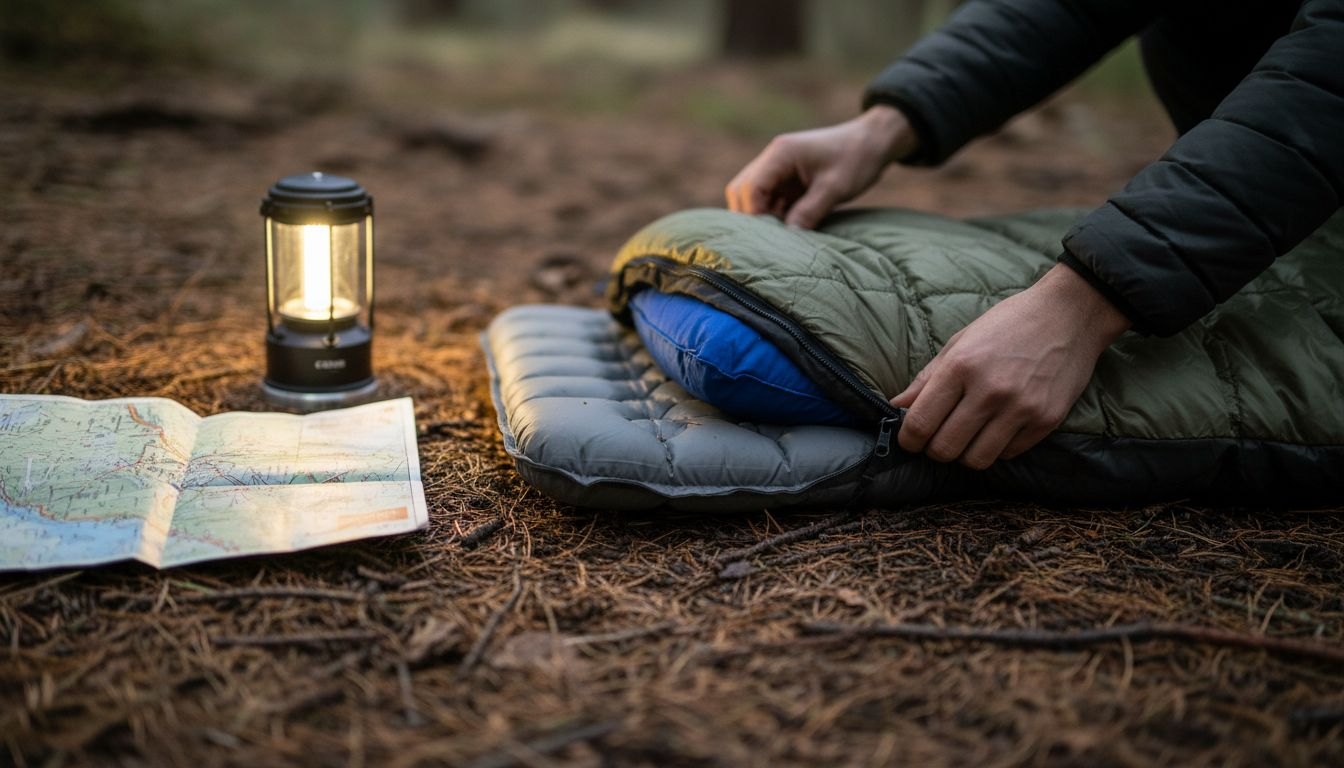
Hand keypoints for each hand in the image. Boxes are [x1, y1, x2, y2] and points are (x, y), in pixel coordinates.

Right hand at [725, 105, 918, 228]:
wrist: (874, 141)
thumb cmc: (857, 158)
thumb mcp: (834, 188)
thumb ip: (809, 212)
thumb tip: (787, 240)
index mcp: (781, 153)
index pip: (750, 188)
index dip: (754, 216)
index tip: (768, 239)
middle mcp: (773, 158)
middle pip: (742, 191)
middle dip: (751, 217)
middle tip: (768, 240)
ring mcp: (778, 168)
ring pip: (753, 197)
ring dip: (762, 217)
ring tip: (779, 237)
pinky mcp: (787, 179)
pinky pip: (770, 200)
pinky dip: (774, 216)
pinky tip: (787, 230)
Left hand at [890, 264, 1130, 468]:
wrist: (1070, 314)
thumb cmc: (1009, 324)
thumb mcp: (961, 341)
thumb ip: (928, 378)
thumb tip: (897, 406)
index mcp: (961, 365)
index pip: (920, 423)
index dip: (909, 440)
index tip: (910, 439)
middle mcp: (990, 390)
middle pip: (945, 448)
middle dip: (934, 450)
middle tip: (938, 439)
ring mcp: (1021, 408)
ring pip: (976, 460)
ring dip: (965, 454)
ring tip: (967, 437)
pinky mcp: (1045, 420)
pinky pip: (1008, 453)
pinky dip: (996, 448)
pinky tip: (997, 428)